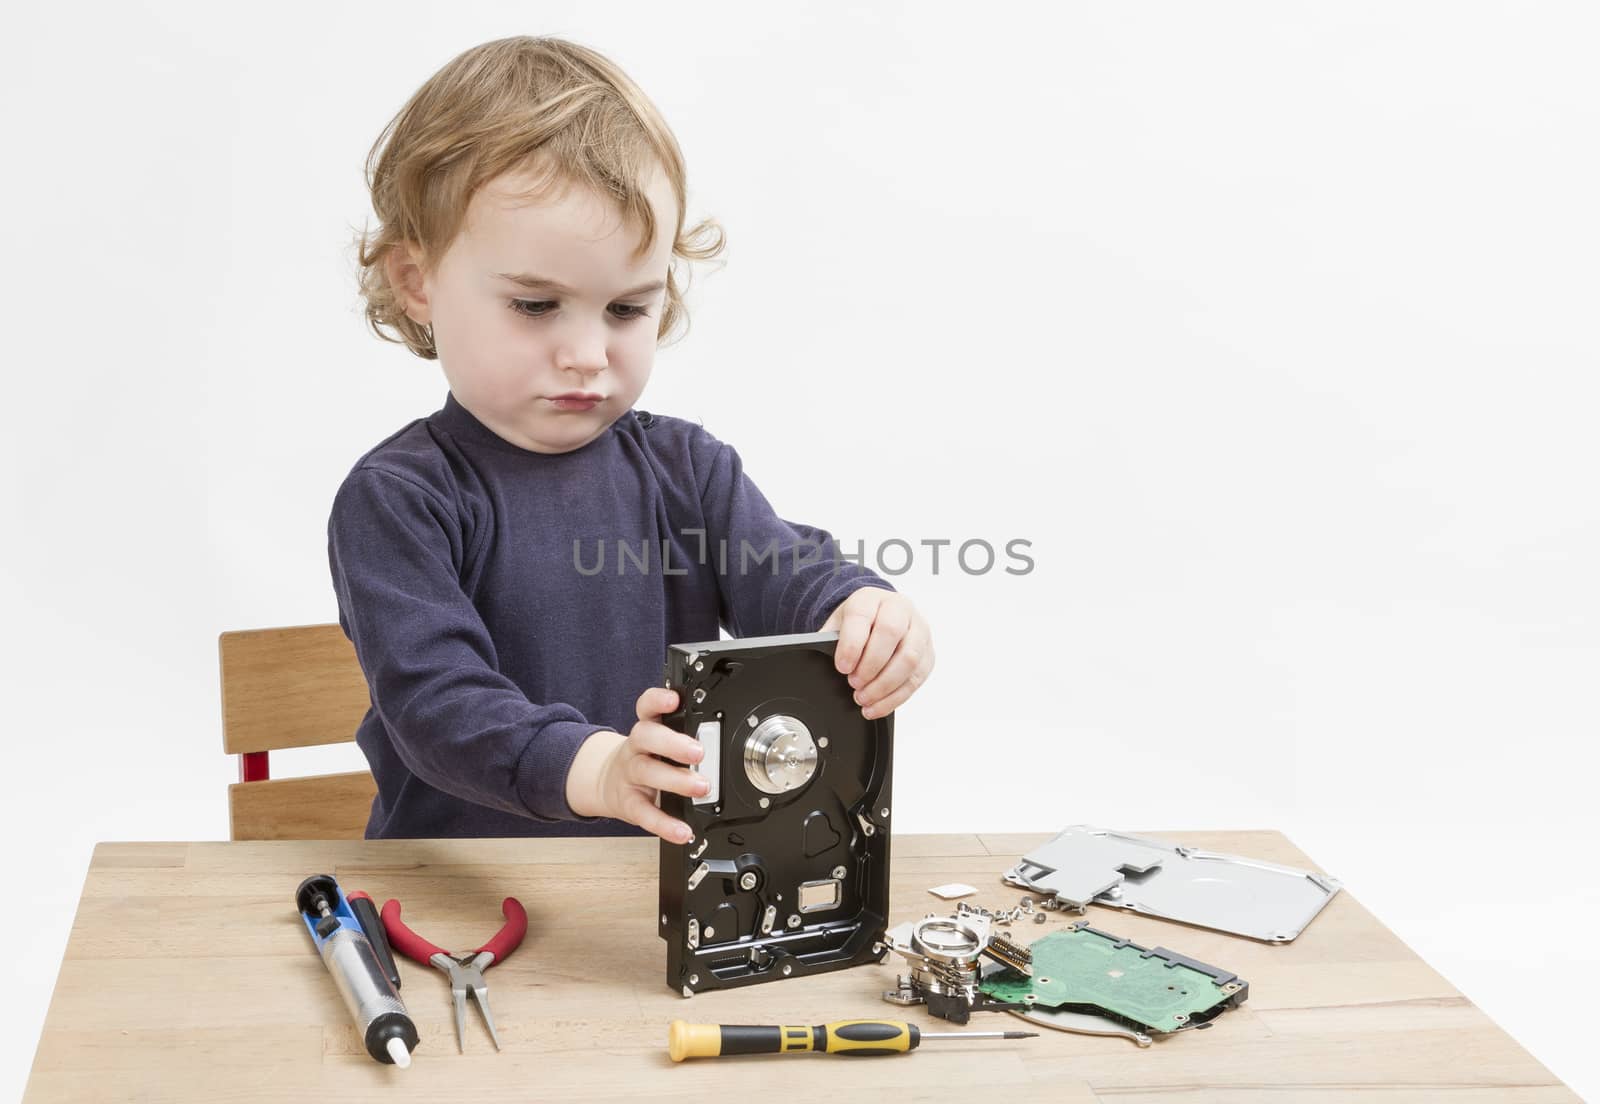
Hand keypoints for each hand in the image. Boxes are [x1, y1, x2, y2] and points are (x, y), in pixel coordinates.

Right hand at [566, 687, 706, 842]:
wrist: (606, 783)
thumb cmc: (644, 758)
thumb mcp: (658, 740)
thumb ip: (682, 736)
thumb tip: (717, 739)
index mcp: (647, 728)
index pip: (647, 707)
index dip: (658, 701)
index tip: (674, 699)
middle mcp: (636, 748)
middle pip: (646, 737)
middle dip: (673, 743)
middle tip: (699, 752)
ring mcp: (630, 775)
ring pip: (647, 772)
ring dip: (675, 780)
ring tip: (700, 787)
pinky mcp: (628, 803)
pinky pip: (644, 813)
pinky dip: (664, 824)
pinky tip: (682, 831)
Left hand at [819, 589, 934, 718]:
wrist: (879, 617)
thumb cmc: (858, 623)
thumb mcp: (838, 624)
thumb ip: (829, 640)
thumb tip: (822, 661)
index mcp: (871, 598)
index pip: (863, 616)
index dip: (852, 645)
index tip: (842, 667)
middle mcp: (900, 609)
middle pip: (891, 634)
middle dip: (870, 665)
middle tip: (854, 684)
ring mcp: (919, 630)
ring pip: (909, 658)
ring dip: (884, 685)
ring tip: (864, 698)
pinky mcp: (928, 653)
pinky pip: (917, 677)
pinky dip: (895, 697)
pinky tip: (878, 706)